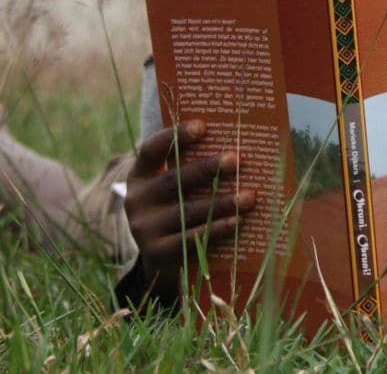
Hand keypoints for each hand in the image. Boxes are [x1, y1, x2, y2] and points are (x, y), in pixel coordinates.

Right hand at [124, 120, 255, 301]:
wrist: (163, 258)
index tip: (202, 126)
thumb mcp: (178, 187)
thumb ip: (193, 167)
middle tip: (236, 159)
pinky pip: (191, 238)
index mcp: (140, 176)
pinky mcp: (157, 253)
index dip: (174, 137)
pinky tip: (239, 221)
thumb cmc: (180, 208)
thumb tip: (240, 145)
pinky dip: (218, 228)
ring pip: (187, 210)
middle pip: (174, 180)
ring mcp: (143, 228)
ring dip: (222, 202)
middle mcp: (136, 200)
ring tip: (250, 196)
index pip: (151, 150)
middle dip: (207, 168)